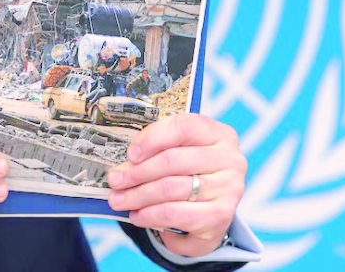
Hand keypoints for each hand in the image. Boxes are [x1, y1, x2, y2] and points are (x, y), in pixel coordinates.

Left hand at [106, 113, 245, 257]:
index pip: (184, 127)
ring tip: (119, 200)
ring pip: (171, 188)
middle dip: (137, 172)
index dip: (152, 138)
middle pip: (173, 160)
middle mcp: (230, 160)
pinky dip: (151, 215)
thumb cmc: (190, 173)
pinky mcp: (221, 216)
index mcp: (219, 134)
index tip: (130, 153)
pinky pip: (177, 214)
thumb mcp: (180, 152)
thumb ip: (158, 149)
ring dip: (139, 196)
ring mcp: (229, 189)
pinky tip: (137, 215)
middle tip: (115, 180)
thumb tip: (123, 162)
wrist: (211, 210)